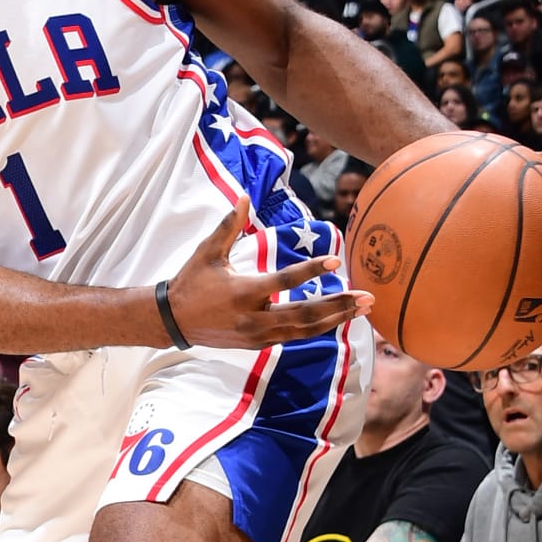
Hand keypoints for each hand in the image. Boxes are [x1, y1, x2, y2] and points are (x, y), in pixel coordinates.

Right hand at [166, 202, 369, 349]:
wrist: (173, 321)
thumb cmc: (191, 282)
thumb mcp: (207, 252)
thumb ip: (229, 225)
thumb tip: (245, 196)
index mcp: (243, 291)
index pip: (285, 281)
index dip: (312, 270)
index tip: (337, 260)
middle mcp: (254, 318)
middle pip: (305, 315)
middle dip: (339, 306)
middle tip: (368, 297)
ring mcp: (258, 336)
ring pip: (305, 331)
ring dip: (336, 320)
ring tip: (362, 310)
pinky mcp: (258, 345)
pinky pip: (295, 337)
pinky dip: (318, 328)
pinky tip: (338, 319)